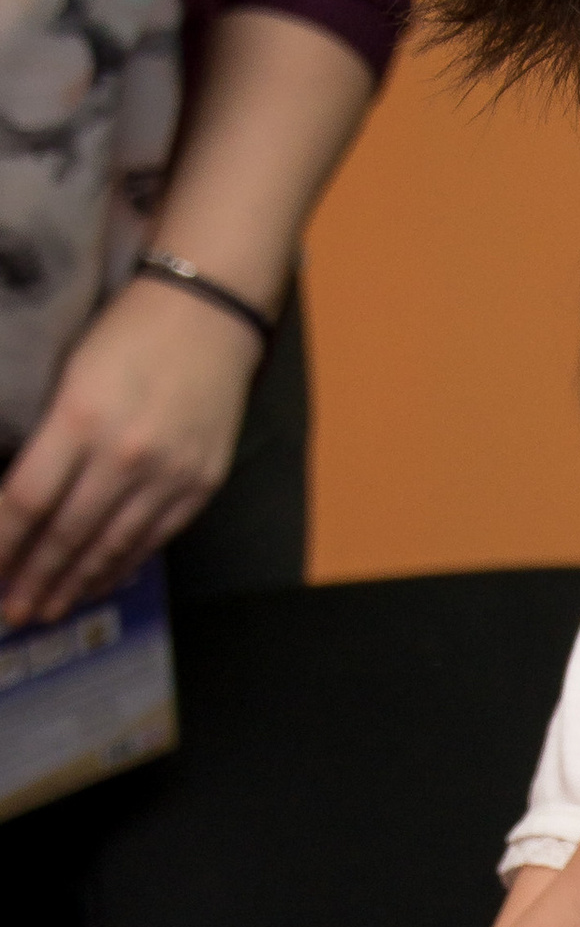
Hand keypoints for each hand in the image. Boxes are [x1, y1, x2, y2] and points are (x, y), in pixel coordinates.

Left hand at [0, 279, 259, 627]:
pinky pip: (154, 538)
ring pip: (112, 546)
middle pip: (67, 534)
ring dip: (75, 584)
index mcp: (79, 419)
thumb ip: (46, 440)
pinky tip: (100, 582)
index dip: (1, 545)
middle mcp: (125, 455)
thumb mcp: (68, 377)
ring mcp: (169, 474)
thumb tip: (17, 501)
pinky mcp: (201, 483)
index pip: (26, 501)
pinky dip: (122, 565)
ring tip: (49, 610)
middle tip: (11, 614)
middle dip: (33, 579)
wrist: (211, 312)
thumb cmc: (126, 333)